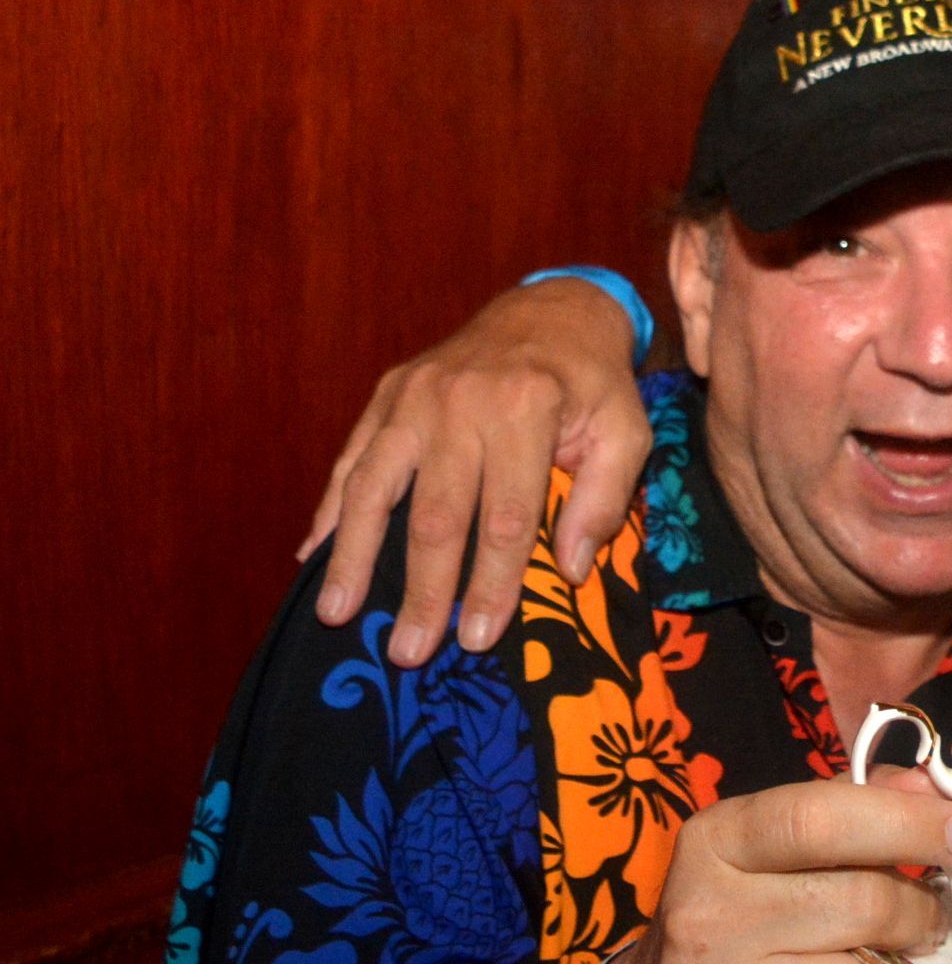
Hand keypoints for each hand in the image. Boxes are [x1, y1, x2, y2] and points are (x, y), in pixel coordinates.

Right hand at [302, 277, 649, 665]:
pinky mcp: (387, 393)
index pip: (504, 516)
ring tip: (336, 614)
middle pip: (435, 512)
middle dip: (421, 589)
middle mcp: (459, 401)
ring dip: (353, 557)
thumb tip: (569, 571)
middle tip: (407, 652)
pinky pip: (351, 458)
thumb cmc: (593, 384)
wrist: (552, 311)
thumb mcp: (625, 431)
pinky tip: (312, 556)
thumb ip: (604, 499)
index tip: (477, 638)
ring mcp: (413, 395)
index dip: (490, 582)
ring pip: (373, 486)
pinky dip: (329, 509)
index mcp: (525, 409)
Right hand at [596, 774, 951, 963]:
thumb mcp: (769, 846)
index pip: (818, 820)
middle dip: (916, 914)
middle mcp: (704, 923)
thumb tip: (932, 790)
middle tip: (927, 920)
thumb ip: (849, 807)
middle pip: (859, 908)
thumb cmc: (733, 917)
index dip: (904, 823)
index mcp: (712, 846)